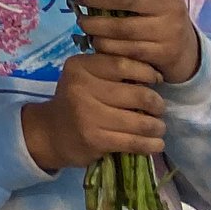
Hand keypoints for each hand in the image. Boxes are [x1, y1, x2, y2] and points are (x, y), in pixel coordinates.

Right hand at [22, 52, 166, 172]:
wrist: (52, 132)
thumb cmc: (78, 101)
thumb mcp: (86, 78)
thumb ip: (112, 71)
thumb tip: (153, 75)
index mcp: (79, 67)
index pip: (122, 64)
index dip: (147, 72)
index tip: (156, 80)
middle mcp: (80, 88)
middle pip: (138, 94)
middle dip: (157, 104)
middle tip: (158, 108)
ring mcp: (87, 115)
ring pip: (140, 122)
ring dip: (157, 126)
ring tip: (158, 127)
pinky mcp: (94, 139)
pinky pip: (134, 142)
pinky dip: (151, 144)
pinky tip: (156, 143)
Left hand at [67, 0, 201, 85]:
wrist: (179, 46)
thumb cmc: (146, 10)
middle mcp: (170, 2)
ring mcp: (169, 29)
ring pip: (123, 28)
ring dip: (94, 26)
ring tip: (82, 22)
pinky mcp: (163, 52)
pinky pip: (126, 49)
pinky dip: (105, 45)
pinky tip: (96, 41)